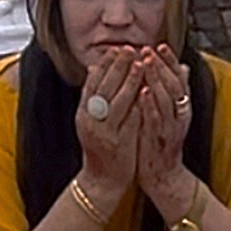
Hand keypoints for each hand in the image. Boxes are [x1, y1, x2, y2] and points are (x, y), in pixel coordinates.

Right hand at [73, 47, 145, 196]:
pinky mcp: (118, 143)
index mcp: (83, 113)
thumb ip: (93, 95)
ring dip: (129, 80)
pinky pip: (129, 119)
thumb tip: (93, 67)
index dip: (106, 63)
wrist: (101, 181)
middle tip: (131, 49)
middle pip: (104, 87)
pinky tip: (147, 91)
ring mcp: (103, 132)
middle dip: (118, 66)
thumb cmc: (100, 148)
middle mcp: (90, 121)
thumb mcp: (91, 120)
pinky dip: (137, 104)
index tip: (118, 48)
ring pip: (117, 101)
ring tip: (141, 64)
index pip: (93, 81)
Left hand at [134, 47, 194, 211]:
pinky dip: (151, 105)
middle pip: (174, 84)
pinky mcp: (162, 139)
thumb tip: (182, 66)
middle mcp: (180, 114)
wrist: (164, 175)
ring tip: (146, 64)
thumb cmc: (161, 141)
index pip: (178, 78)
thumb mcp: (169, 113)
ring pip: (167, 98)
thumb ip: (174, 91)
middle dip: (161, 65)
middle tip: (149, 50)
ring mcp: (172, 127)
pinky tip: (142, 93)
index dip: (170, 61)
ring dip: (156, 80)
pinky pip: (157, 119)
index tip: (159, 45)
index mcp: (181, 107)